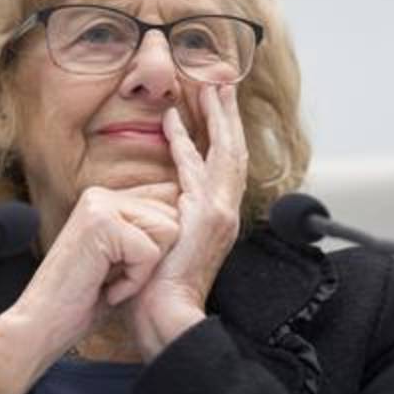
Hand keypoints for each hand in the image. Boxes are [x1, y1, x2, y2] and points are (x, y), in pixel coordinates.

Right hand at [0, 183, 178, 393]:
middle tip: (114, 279)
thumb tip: (183, 219)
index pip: (168, 207)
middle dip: (153, 259)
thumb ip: (145, 235)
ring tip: (110, 282)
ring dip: (144, 270)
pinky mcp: (101, 224)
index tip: (121, 272)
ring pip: (167, 231)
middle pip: (172, 218)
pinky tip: (107, 289)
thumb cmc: (82, 302)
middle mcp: (101, 195)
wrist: (41, 326)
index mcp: (106, 199)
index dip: (157, 252)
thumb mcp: (120, 261)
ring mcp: (99, 206)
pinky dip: (134, 281)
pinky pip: (150, 252)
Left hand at [128, 83, 247, 359]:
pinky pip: (197, 166)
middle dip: (227, 112)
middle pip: (233, 148)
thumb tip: (164, 200)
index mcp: (219, 216)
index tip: (213, 103)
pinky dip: (185, 140)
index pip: (225, 162)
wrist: (168, 315)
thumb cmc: (160, 288)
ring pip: (225, 150)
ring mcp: (220, 212)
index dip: (221, 130)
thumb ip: (173, 216)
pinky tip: (172, 118)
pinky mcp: (207, 215)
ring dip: (216, 115)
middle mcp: (226, 210)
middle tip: (220, 78)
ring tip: (208, 83)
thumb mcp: (171, 241)